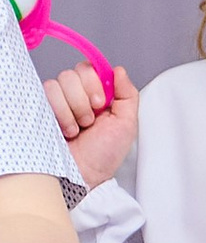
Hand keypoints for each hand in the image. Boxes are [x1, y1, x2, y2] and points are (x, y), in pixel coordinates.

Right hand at [45, 63, 136, 189]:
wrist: (84, 174)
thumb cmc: (104, 154)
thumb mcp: (127, 124)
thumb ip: (128, 94)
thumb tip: (119, 71)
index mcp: (97, 95)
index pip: (91, 69)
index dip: (96, 82)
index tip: (102, 103)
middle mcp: (76, 95)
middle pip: (75, 72)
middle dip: (86, 98)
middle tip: (91, 119)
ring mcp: (58, 101)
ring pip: (61, 81)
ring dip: (74, 108)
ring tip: (79, 128)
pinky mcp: (42, 108)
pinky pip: (47, 92)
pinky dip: (61, 113)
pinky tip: (67, 130)